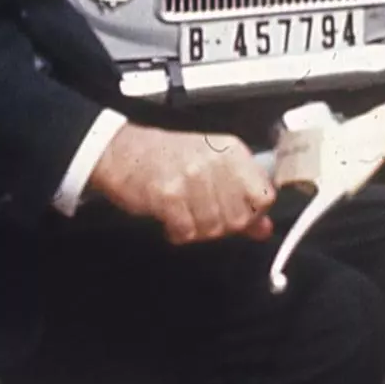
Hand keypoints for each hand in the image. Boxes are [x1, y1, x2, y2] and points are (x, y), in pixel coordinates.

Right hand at [86, 124, 274, 244]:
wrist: (120, 151)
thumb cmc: (165, 157)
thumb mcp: (212, 169)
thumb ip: (242, 199)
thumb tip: (264, 228)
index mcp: (231, 151)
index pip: (264, 196)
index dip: (251, 214)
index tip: (236, 213)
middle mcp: (214, 161)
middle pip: (239, 218)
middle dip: (222, 226)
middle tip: (204, 216)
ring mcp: (191, 177)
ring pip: (214, 228)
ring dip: (198, 230)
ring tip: (185, 215)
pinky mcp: (168, 195)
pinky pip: (187, 231)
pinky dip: (178, 233)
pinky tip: (171, 220)